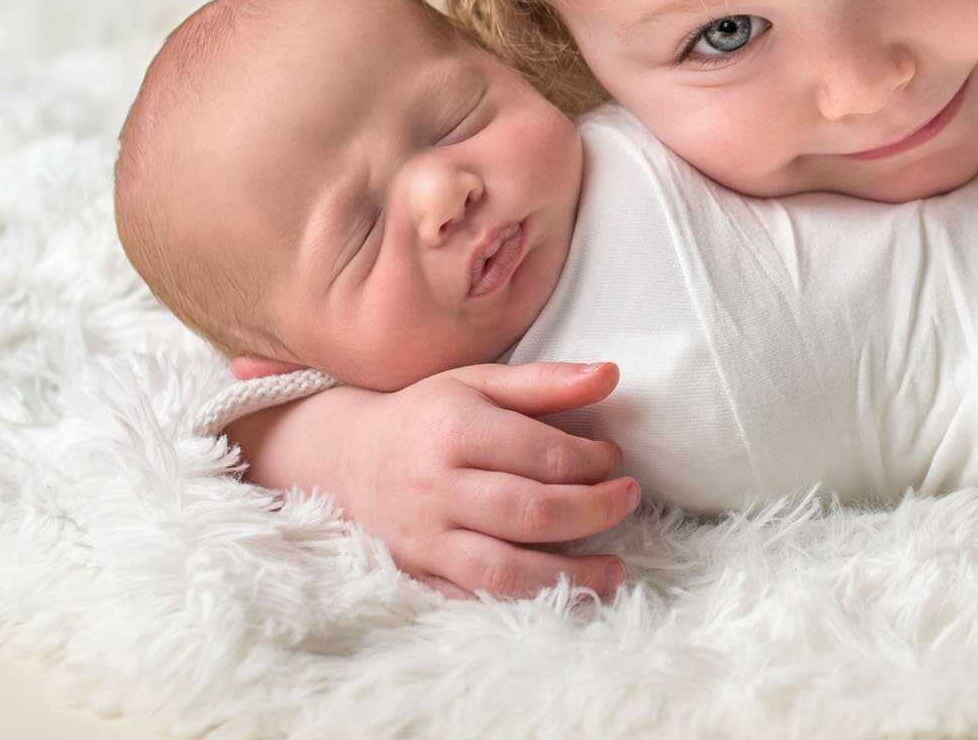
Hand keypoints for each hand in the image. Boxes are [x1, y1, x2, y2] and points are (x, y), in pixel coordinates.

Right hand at [227, 361, 637, 600]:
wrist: (349, 459)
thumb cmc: (429, 416)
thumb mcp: (480, 383)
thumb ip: (546, 382)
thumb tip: (611, 375)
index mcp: (454, 430)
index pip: (541, 454)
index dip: (592, 460)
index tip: (613, 458)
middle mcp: (436, 488)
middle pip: (530, 512)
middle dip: (594, 511)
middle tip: (628, 499)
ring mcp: (425, 539)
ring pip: (505, 570)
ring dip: (571, 576)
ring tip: (615, 569)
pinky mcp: (420, 576)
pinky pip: (478, 599)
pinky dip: (526, 603)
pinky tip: (565, 594)